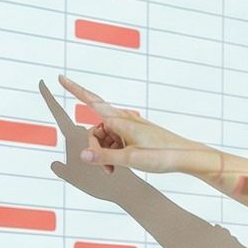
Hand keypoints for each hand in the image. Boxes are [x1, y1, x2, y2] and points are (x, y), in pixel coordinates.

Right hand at [56, 75, 220, 174]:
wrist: (186, 157)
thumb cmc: (162, 154)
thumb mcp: (130, 158)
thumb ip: (104, 157)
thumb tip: (82, 156)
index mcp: (119, 120)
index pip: (91, 101)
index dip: (74, 89)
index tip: (60, 77)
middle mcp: (123, 120)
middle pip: (95, 128)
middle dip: (94, 147)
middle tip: (104, 168)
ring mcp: (130, 127)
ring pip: (106, 137)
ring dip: (104, 153)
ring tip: (114, 169)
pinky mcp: (135, 135)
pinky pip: (116, 141)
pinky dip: (113, 152)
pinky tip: (120, 165)